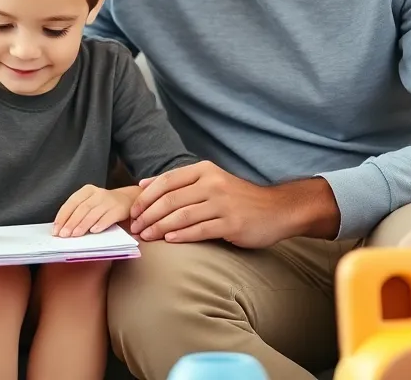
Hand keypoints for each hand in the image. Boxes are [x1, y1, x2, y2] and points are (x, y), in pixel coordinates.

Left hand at [53, 185, 133, 236]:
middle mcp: (98, 193)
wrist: (127, 200)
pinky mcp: (119, 209)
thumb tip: (62, 228)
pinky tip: (94, 231)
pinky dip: (100, 224)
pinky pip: (108, 217)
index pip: (71, 203)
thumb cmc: (104, 205)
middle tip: (64, 234)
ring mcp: (109, 201)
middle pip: (81, 208)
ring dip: (82, 225)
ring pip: (93, 213)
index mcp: (87, 190)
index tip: (56, 229)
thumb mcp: (90, 203)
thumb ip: (78, 212)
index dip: (62, 216)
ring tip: (75, 235)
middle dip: (71, 222)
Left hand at [129, 161, 337, 247]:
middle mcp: (213, 183)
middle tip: (135, 227)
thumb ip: (180, 182)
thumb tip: (144, 184)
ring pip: (181, 216)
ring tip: (146, 236)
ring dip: (159, 228)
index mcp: (205, 170)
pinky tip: (169, 240)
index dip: (146, 197)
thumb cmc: (239, 198)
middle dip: (148, 215)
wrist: (277, 210)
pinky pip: (199, 230)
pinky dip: (181, 236)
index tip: (133, 211)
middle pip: (170, 200)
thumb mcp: (211, 180)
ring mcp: (223, 204)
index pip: (166, 181)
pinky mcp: (231, 224)